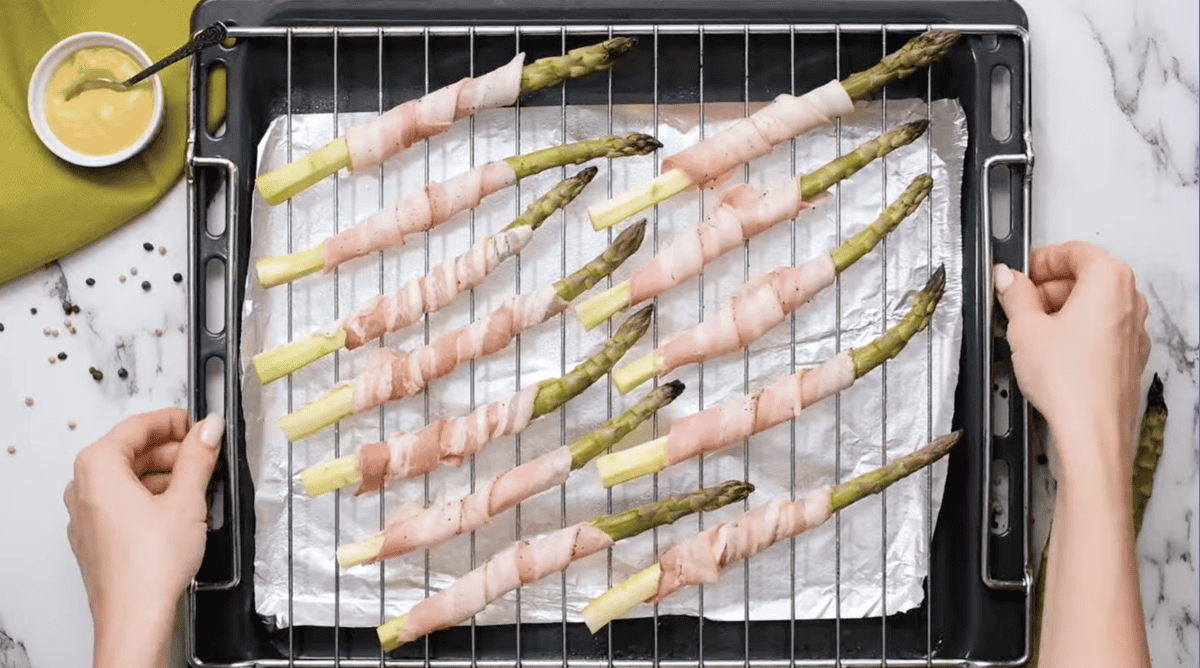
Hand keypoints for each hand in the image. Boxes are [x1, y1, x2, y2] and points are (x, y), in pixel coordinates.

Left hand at [64, 408, 223, 667]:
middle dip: (172, 449)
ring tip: (200, 482)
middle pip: (131, 451)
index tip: (201, 424)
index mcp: (97, 467)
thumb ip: (199, 456)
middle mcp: (83, 487)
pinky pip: (123, 502)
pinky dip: (151, 496)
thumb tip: (209, 429)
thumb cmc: (149, 565)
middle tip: (207, 452)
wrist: (134, 616)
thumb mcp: (187, 499)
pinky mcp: (96, 536)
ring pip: (128, 478)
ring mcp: (86, 514)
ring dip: (164, 474)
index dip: (175, 421)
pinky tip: (181, 508)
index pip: (138, 426)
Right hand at [993, 241, 1148, 476]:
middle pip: (1086, 276)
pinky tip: (1048, 349)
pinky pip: (1100, 329)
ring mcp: (1133, 330)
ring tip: (1029, 328)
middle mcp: (1130, 301)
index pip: (1074, 251)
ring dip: (1061, 308)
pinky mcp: (1127, 355)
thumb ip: (1014, 294)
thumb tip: (1008, 279)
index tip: (1019, 271)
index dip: (1040, 259)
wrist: (1092, 430)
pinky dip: (1075, 330)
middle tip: (1018, 298)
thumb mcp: (1025, 327)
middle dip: (1049, 284)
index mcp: (1110, 280)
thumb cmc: (1071, 381)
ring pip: (1094, 304)